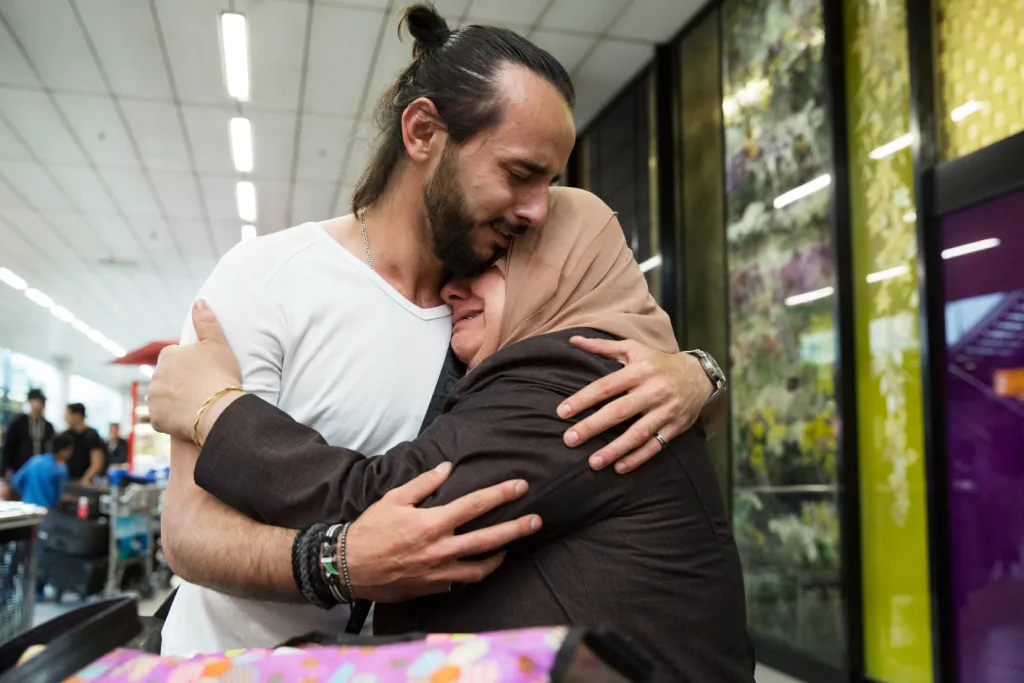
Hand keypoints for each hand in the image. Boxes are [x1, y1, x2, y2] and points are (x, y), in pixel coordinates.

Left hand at [149, 300, 243, 442]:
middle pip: (168, 377)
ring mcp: (154, 398)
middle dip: (180, 382)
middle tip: (203, 389)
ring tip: (197, 405)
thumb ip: (207, 322)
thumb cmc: (220, 374)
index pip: (175, 356)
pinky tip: (189, 418)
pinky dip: (173, 418)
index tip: (204, 372)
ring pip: (164, 397)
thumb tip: (198, 302)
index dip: (190, 365)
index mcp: (168, 355)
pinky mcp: (156, 418)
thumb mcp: (218, 344)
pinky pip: (163, 417)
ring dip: (175, 400)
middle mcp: (156, 374)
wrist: (217, 410)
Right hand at [345, 462, 541, 602]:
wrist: (349, 567)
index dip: (501, 494)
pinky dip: (473, 572)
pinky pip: (461, 582)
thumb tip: (447, 468)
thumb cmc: (370, 530)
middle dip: (516, 529)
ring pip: (481, 568)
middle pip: (489, 539)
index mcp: (433, 523)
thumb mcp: (394, 499)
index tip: (520, 486)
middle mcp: (441, 549)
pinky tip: (479, 564)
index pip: (476, 505)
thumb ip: (424, 483)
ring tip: (511, 547)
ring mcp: (439, 573)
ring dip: (500, 557)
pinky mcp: (433, 588)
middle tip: (536, 521)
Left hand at [558, 337, 712, 473]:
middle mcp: (653, 390)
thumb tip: (574, 340)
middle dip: (592, 427)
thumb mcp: (633, 349)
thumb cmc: (657, 363)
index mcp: (640, 370)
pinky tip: (618, 468)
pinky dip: (637, 459)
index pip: (606, 386)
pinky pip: (655, 446)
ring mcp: (666, 411)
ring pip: (638, 434)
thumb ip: (603, 347)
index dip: (583, 399)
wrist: (698, 376)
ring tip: (593, 462)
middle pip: (619, 411)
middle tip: (569, 440)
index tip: (562, 412)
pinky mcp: (676, 427)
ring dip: (614, 450)